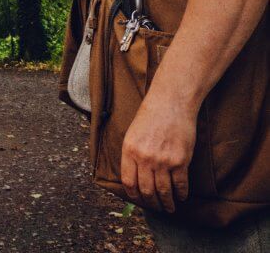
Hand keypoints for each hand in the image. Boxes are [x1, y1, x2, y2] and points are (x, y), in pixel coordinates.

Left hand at [120, 95, 194, 212]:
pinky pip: (180, 185)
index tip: (139, 200)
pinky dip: (181, 194)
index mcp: (129, 150)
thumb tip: (134, 176)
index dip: (134, 195)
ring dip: (167, 203)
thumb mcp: (133, 133)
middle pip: (146, 190)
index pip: (129, 182)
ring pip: (163, 191)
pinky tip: (181, 196)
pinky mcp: (180, 161)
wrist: (171, 102)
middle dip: (152, 203)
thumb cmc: (151, 115)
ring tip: (169, 207)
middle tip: (156, 208)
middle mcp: (145, 158)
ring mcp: (163, 161)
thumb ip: (133, 154)